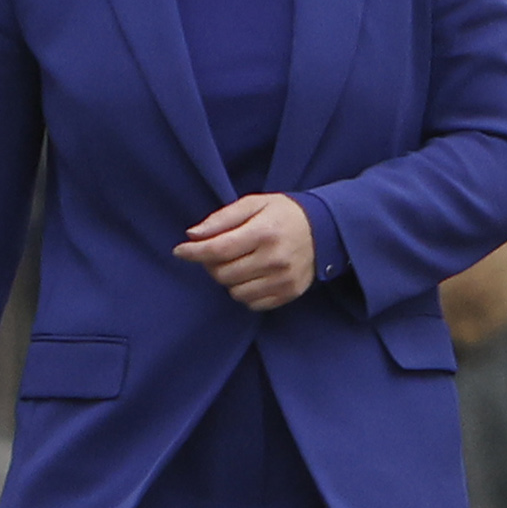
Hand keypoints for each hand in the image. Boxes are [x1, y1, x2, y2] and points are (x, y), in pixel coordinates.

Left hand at [175, 193, 316, 309]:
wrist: (326, 229)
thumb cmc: (284, 214)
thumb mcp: (254, 204)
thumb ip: (222, 218)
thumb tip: (193, 235)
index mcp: (264, 232)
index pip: (218, 249)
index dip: (193, 252)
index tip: (180, 251)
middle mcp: (275, 258)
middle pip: (223, 273)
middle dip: (211, 264)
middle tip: (218, 254)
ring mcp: (284, 279)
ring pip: (235, 291)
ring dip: (229, 279)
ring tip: (238, 264)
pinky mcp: (290, 292)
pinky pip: (252, 303)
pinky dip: (245, 292)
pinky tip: (251, 277)